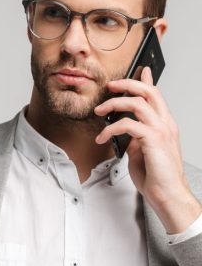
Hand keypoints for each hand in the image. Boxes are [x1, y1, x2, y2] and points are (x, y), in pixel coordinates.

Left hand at [93, 67, 201, 232]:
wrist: (167, 194)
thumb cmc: (156, 177)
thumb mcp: (141, 154)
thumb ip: (135, 140)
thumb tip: (125, 134)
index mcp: (164, 125)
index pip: (156, 96)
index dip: (146, 81)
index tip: (139, 71)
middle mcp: (165, 124)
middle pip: (149, 92)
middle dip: (127, 84)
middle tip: (110, 86)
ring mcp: (161, 130)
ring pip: (137, 103)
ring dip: (114, 104)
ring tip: (99, 112)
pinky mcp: (153, 140)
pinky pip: (128, 124)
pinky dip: (110, 129)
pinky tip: (102, 138)